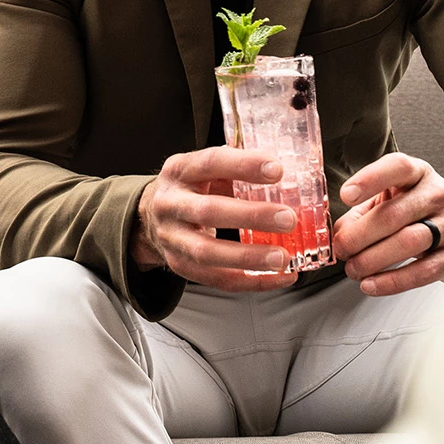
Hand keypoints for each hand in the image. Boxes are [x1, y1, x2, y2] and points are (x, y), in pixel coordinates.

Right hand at [132, 147, 299, 291]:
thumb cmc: (192, 188)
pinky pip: (216, 279)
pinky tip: (278, 277)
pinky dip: (251, 280)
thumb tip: (292, 172)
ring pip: (207, 252)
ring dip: (249, 257)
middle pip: (208, 211)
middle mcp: (170, 203)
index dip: (243, 165)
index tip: (277, 170)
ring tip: (282, 257)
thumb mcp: (205, 169)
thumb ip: (237, 168)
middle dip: (251, 216)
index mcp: (180, 170)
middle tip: (288, 218)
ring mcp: (172, 237)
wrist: (151, 217)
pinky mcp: (179, 265)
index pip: (210, 163)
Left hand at [332, 152, 443, 295]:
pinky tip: (372, 284)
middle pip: (393, 214)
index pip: (397, 167)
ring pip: (408, 242)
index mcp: (418, 174)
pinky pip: (423, 271)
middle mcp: (437, 195)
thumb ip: (363, 211)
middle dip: (359, 235)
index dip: (370, 179)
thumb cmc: (422, 208)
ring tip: (354, 268)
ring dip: (373, 259)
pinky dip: (393, 281)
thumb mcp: (394, 197)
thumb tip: (341, 234)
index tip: (346, 195)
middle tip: (342, 248)